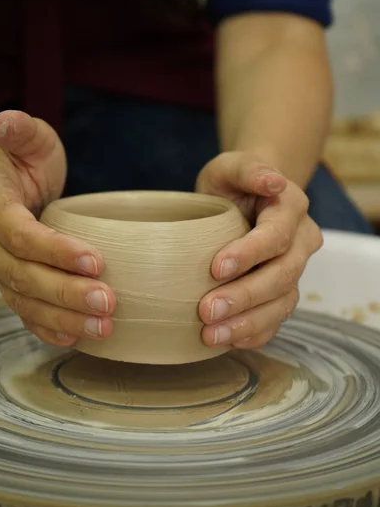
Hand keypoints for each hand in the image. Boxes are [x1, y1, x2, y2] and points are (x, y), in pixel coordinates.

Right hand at [0, 111, 114, 345]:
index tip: (96, 260)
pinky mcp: (12, 283)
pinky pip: (25, 312)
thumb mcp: (29, 140)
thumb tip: (5, 121)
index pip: (19, 235)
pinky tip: (77, 338)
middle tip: (108, 302)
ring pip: (24, 300)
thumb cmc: (26, 162)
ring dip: (63, 318)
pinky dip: (49, 328)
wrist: (12, 185)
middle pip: (23, 275)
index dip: (55, 250)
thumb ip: (20, 133)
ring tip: (103, 327)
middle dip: (66, 293)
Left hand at [197, 151, 322, 349]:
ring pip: (282, 304)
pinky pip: (276, 320)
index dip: (249, 254)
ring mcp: (294, 270)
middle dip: (244, 296)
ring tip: (211, 335)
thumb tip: (273, 182)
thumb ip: (249, 170)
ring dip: (247, 323)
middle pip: (282, 276)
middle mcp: (300, 242)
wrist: (244, 200)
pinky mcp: (282, 292)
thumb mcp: (232, 166)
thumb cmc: (233, 184)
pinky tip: (227, 341)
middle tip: (206, 310)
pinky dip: (254, 334)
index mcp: (291, 209)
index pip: (276, 236)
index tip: (216, 268)